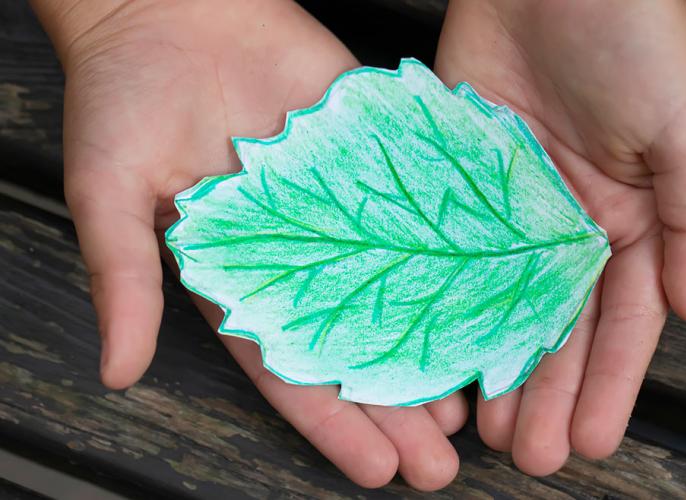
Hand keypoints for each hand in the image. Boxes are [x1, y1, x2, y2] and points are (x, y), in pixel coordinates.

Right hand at [32, 0, 464, 488]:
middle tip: (443, 465)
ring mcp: (337, 205)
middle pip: (355, 342)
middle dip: (396, 406)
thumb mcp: (108, 194)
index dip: (333, 422)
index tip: (377, 471)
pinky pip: (415, 206)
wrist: (165, 9)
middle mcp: (297, 251)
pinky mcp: (367, 150)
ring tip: (476, 407)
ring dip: (434, 345)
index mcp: (238, 276)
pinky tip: (490, 294)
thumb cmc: (124, 100)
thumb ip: (123, 281)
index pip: (290, 367)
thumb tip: (117, 374)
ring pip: (396, 287)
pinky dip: (453, 250)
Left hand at [434, 0, 685, 474]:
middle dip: (548, 392)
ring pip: (505, 304)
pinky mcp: (464, 188)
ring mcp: (512, 211)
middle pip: (559, 326)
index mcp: (632, 220)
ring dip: (499, 365)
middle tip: (528, 455)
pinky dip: (453, 305)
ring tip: (485, 427)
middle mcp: (570, 225)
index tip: (589, 439)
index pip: (621, 320)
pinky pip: (456, 256)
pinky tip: (445, 351)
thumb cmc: (631, 38)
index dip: (608, 383)